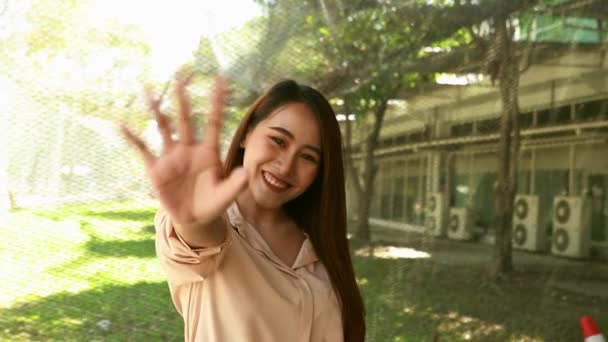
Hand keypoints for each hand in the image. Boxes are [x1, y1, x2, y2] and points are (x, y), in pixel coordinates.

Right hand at [121, 76, 247, 226]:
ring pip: (164, 128)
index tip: (221, 81)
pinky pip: (143, 150)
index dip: (217, 103)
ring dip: (157, 111)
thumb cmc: (212, 203)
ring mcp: (171, 156)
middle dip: (184, 99)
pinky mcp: (156, 169)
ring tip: (149, 92)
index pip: (214, 123)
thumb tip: (244, 173)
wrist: (193, 219)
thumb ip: (234, 184)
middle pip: (186, 120)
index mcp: (209, 152)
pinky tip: (122, 125)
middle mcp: (189, 148)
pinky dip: (133, 138)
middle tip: (180, 76)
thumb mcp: (225, 196)